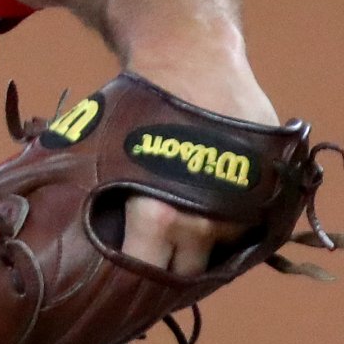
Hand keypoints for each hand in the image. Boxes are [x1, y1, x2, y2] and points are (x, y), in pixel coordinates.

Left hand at [118, 55, 279, 275]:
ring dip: (202, 251)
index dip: (132, 285)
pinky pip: (248, 229)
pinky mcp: (270, 190)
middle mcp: (206, 221)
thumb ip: (100, 207)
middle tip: (149, 267)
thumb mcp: (100, 157)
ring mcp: (243, 208)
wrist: (190, 58)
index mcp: (159, 218)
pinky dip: (230, 229)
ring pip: (220, 254)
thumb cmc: (136, 106)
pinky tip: (208, 219)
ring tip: (179, 240)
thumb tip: (74, 247)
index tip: (121, 285)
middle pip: (186, 275)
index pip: (147, 279)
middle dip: (167, 275)